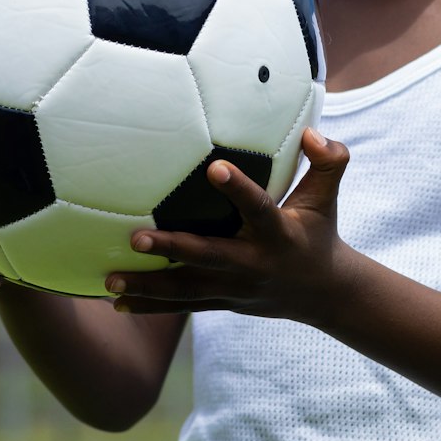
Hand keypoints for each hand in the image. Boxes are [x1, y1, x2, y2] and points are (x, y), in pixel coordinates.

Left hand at [106, 128, 350, 321]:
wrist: (325, 294)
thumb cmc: (319, 233)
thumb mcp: (328, 197)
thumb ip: (329, 160)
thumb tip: (311, 133)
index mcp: (278, 233)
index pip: (258, 207)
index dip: (238, 188)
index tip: (214, 166)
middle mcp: (254, 264)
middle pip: (209, 257)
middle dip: (173, 249)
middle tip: (136, 238)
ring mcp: (236, 288)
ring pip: (188, 289)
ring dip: (149, 286)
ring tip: (111, 280)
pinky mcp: (223, 303)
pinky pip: (184, 305)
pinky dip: (151, 306)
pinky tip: (117, 304)